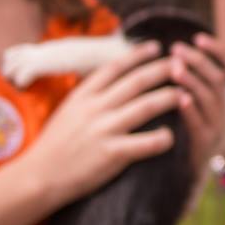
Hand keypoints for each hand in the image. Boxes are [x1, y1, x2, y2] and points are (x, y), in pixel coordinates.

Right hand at [22, 41, 180, 206]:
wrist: (38, 178)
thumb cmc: (55, 146)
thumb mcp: (68, 111)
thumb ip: (89, 96)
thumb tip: (110, 79)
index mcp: (83, 96)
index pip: (114, 67)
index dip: (137, 55)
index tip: (155, 46)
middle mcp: (94, 108)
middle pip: (137, 81)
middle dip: (162, 70)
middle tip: (182, 64)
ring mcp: (104, 130)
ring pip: (147, 106)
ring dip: (170, 98)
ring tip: (186, 95)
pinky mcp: (112, 154)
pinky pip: (146, 142)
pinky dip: (163, 138)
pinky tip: (173, 136)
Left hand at [172, 33, 224, 168]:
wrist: (187, 173)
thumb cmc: (186, 130)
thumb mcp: (199, 104)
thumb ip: (195, 82)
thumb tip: (176, 52)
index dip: (217, 52)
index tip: (198, 38)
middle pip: (218, 80)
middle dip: (198, 62)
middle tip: (176, 49)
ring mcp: (220, 128)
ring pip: (211, 99)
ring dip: (193, 81)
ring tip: (174, 67)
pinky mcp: (206, 145)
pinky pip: (200, 124)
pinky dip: (191, 109)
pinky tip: (179, 97)